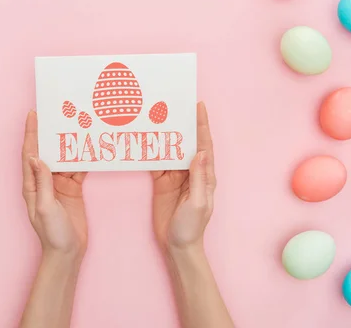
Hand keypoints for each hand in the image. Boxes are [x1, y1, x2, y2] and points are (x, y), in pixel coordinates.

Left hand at [21, 111, 87, 258]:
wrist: (68, 252)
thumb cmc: (52, 234)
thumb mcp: (46, 207)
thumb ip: (43, 182)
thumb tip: (36, 157)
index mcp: (32, 185)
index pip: (30, 154)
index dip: (30, 133)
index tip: (33, 115)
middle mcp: (44, 181)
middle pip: (46, 151)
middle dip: (50, 133)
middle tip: (57, 113)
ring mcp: (59, 184)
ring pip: (64, 158)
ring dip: (68, 143)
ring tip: (75, 125)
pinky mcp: (72, 189)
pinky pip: (77, 169)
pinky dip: (82, 159)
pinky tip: (89, 147)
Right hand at [152, 102, 215, 251]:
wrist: (177, 246)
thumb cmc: (192, 227)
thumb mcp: (198, 203)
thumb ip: (198, 178)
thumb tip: (199, 152)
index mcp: (204, 175)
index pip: (204, 145)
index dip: (202, 125)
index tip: (199, 106)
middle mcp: (191, 172)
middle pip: (187, 142)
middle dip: (184, 123)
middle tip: (176, 103)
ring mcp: (176, 176)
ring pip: (171, 149)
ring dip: (166, 133)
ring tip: (159, 115)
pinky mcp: (162, 182)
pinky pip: (157, 162)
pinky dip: (152, 150)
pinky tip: (146, 138)